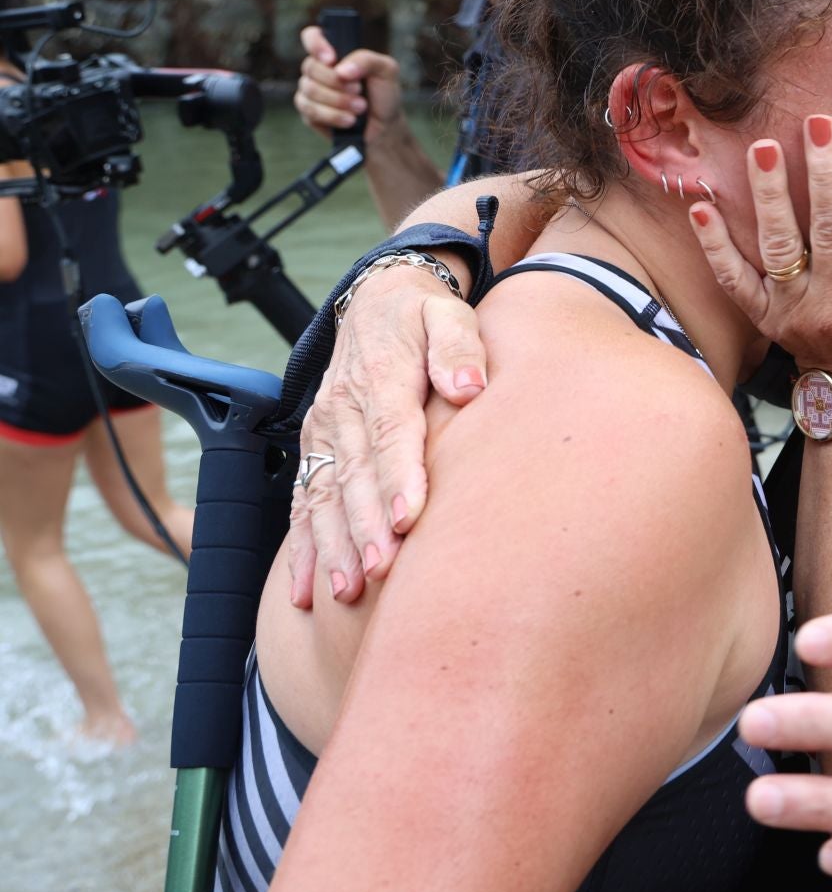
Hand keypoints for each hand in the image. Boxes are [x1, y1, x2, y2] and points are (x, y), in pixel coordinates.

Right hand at [285, 267, 488, 607]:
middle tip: (380, 571)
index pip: (391, 433)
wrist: (375, 300)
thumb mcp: (446, 312)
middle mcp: (343, 410)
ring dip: (333, 546)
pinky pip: (303, 502)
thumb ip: (458, 345)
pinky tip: (305, 591)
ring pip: (323, 496)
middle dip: (366, 526)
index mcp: (381, 378)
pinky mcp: (315, 450)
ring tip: (346, 589)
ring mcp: (324, 433)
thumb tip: (469, 387)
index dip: (399, 477)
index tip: (411, 517)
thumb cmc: (423, 315)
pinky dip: (303, 548)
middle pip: (354, 475)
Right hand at [294, 26, 403, 147]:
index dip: (316, 44)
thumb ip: (366, 60)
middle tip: (359, 90)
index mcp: (336, 52)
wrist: (384, 127)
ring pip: (310, 89)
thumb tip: (341, 70)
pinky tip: (349, 120)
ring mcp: (311, 89)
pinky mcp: (309, 111)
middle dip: (337, 82)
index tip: (332, 59)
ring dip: (338, 101)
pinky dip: (332, 116)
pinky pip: (309, 110)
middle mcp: (319, 69)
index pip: (312, 36)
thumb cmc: (384, 95)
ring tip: (360, 107)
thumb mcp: (386, 71)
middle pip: (311, 67)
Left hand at [690, 114, 831, 387]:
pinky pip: (733, 280)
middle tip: (820, 124)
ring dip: (771, 194)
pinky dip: (715, 245)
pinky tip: (701, 207)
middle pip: (829, 231)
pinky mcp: (763, 316)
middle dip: (825, 175)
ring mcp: (792, 311)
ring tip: (765, 148)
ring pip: (779, 247)